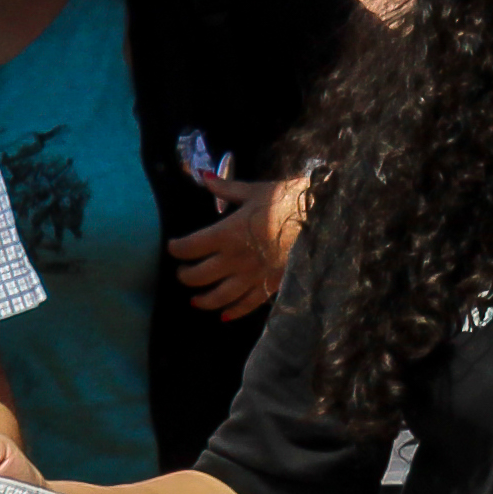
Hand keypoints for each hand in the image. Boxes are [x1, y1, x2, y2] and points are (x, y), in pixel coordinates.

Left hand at [168, 174, 299, 319]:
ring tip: (195, 300)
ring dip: (203, 300)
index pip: (189, 247)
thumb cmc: (285, 201)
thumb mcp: (253, 191)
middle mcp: (234, 259)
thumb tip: (203, 178)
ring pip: (219, 296)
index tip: (173, 247)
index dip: (176, 248)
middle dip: (185, 276)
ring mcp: (252, 276)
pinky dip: (234, 312)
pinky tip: (224, 316)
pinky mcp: (269, 286)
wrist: (319, 219)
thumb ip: (225, 189)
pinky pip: (247, 305)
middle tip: (182, 272)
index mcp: (226, 234)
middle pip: (198, 276)